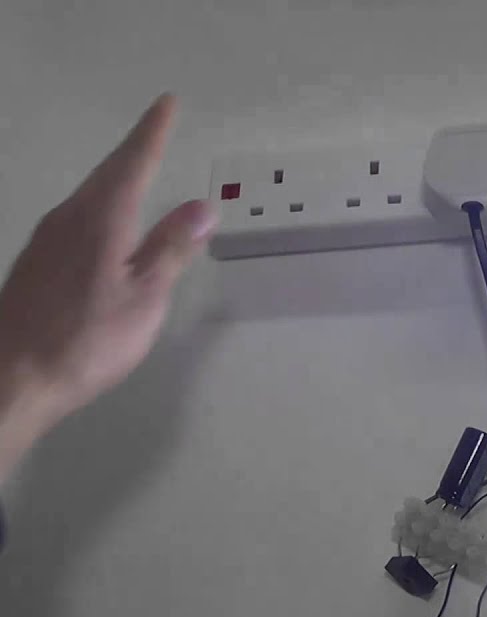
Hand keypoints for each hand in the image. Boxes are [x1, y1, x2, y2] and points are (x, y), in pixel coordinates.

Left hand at [0, 95, 216, 459]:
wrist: (13, 378)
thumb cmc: (87, 339)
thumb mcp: (145, 296)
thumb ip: (171, 248)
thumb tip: (202, 205)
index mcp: (101, 220)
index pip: (133, 164)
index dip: (152, 133)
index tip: (167, 103)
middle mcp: (68, 219)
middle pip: (106, 175)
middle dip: (134, 151)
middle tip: (156, 128)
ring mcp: (45, 241)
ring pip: (88, 197)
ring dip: (115, 180)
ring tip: (136, 171)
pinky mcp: (35, 264)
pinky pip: (75, 219)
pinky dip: (99, 207)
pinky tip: (105, 224)